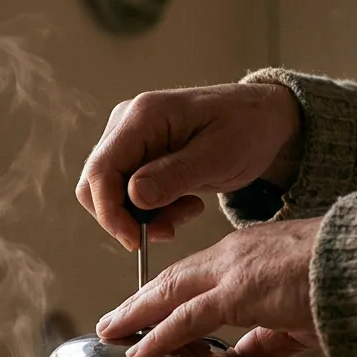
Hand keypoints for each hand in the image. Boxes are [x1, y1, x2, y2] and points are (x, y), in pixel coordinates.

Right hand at [76, 83, 301, 250]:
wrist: (261, 120)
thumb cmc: (247, 129)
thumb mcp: (219, 155)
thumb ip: (175, 175)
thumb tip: (134, 197)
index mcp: (143, 116)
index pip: (101, 170)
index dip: (110, 212)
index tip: (136, 241)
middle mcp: (126, 124)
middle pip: (95, 184)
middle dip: (125, 218)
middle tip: (168, 231)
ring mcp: (128, 139)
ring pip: (109, 193)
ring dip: (141, 216)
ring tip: (185, 212)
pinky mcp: (136, 155)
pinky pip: (126, 193)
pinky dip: (150, 211)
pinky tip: (183, 204)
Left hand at [95, 217, 321, 356]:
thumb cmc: (345, 287)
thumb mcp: (295, 319)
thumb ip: (262, 344)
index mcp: (249, 254)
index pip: (196, 274)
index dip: (166, 295)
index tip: (145, 311)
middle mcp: (235, 255)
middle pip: (172, 280)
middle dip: (139, 303)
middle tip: (112, 321)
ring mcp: (235, 271)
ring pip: (170, 293)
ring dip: (136, 315)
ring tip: (111, 333)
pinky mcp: (240, 292)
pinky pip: (187, 318)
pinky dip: (160, 336)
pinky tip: (140, 352)